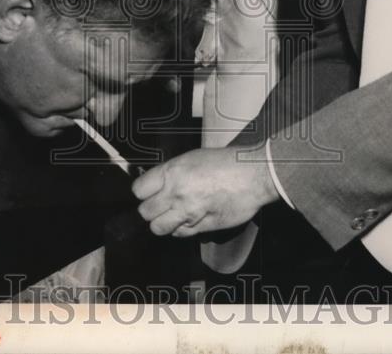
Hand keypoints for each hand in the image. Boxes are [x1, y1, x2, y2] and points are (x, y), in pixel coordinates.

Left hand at [132, 146, 279, 237]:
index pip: (139, 190)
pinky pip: (179, 234)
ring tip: (171, 215)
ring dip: (162, 223)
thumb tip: (155, 183)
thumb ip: (171, 173)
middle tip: (160, 205)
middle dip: (151, 209)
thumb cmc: (227, 163)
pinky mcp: (201, 227)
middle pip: (145, 212)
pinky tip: (187, 219)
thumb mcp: (192, 158)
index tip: (147, 193)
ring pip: (158, 227)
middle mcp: (177, 193)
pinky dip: (180, 229)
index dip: (143, 192)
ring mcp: (188, 212)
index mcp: (173, 172)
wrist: (253, 175)